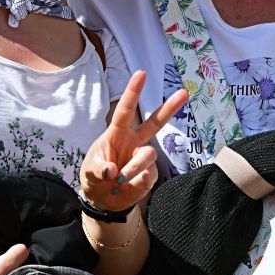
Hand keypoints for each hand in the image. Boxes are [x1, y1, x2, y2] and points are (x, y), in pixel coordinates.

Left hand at [80, 70, 187, 210]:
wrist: (103, 201)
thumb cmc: (95, 178)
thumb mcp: (90, 172)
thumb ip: (99, 170)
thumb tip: (113, 170)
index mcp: (117, 133)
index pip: (125, 109)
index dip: (133, 91)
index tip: (141, 73)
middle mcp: (134, 142)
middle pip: (155, 122)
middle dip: (170, 108)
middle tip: (185, 92)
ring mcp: (143, 159)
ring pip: (149, 154)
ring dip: (135, 167)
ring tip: (120, 179)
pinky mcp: (149, 175)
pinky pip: (149, 175)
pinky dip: (138, 182)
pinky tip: (128, 186)